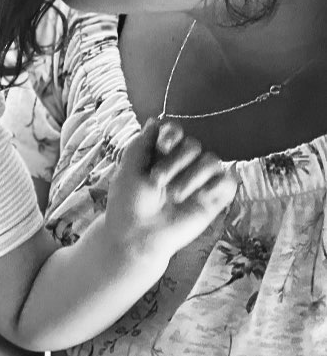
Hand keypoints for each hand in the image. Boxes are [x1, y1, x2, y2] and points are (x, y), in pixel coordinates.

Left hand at [105, 118, 237, 260]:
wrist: (139, 235)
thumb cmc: (128, 203)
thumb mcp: (127, 170)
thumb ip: (141, 144)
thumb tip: (154, 120)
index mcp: (161, 156)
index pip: (176, 132)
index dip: (173, 135)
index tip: (164, 146)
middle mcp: (182, 165)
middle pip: (194, 144)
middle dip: (176, 162)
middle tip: (157, 183)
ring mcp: (200, 181)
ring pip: (212, 160)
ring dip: (192, 177)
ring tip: (174, 196)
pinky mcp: (215, 197)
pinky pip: (228, 180)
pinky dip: (215, 186)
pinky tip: (199, 198)